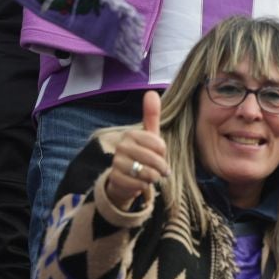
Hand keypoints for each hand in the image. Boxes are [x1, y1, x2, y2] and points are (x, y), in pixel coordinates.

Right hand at [105, 91, 168, 210]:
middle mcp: (121, 146)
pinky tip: (140, 182)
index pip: (159, 145)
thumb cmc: (141, 154)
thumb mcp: (149, 136)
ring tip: (150, 176)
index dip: (163, 153)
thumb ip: (151, 115)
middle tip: (159, 170)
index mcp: (131, 134)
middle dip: (161, 168)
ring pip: (147, 173)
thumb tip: (151, 92)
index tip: (158, 154)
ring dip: (153, 178)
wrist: (124, 177)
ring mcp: (117, 162)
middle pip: (154, 160)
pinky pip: (139, 184)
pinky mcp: (115, 178)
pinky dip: (144, 186)